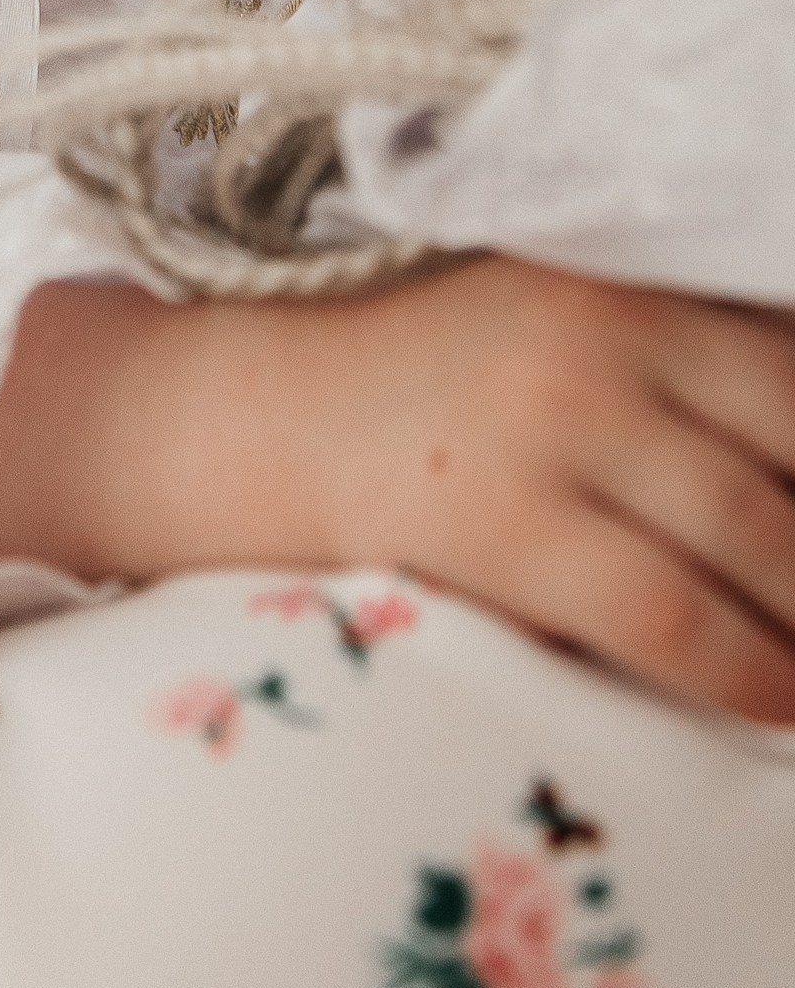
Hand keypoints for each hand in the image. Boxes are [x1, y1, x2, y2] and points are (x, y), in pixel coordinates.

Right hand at [0, 261, 794, 723]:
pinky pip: (673, 615)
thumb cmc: (413, 379)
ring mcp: (555, 424)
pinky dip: (752, 674)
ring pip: (760, 537)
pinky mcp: (505, 519)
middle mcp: (603, 336)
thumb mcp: (550, 318)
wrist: (246, 414)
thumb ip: (670, 355)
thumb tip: (781, 439)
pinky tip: (782, 707)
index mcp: (622, 279)